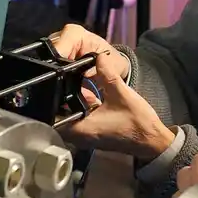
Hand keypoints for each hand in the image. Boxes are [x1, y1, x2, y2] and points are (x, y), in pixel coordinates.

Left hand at [48, 25, 174, 159]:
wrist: (151, 141)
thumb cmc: (138, 124)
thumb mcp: (122, 94)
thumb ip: (108, 75)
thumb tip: (98, 56)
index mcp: (81, 129)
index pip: (50, 117)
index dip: (46, 100)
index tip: (46, 84)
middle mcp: (78, 136)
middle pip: (56, 114)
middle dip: (59, 96)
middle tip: (60, 78)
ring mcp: (84, 136)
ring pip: (67, 116)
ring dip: (70, 101)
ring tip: (73, 83)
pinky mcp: (90, 132)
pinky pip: (77, 118)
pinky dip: (79, 107)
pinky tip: (87, 94)